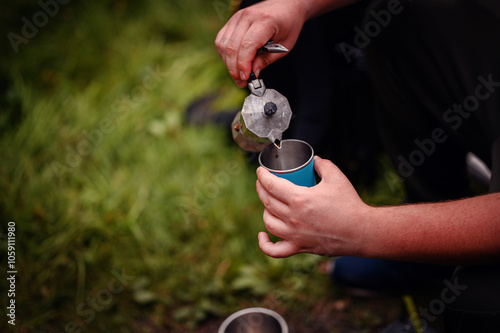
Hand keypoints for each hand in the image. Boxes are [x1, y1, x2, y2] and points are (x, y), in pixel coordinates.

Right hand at [215, 0, 306, 86]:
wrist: (286, 5)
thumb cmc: (288, 23)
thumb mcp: (284, 46)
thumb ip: (266, 60)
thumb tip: (252, 73)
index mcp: (265, 21)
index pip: (247, 46)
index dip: (243, 65)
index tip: (246, 78)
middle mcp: (248, 17)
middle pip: (232, 47)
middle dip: (234, 69)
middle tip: (241, 81)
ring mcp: (238, 17)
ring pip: (223, 44)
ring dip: (228, 63)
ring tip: (238, 74)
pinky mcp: (232, 20)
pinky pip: (222, 40)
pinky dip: (225, 54)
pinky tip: (234, 62)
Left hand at [255, 156, 370, 257]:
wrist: (361, 232)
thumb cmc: (349, 204)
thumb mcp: (336, 177)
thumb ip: (323, 165)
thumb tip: (315, 160)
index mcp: (299, 199)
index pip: (271, 185)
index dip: (262, 176)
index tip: (261, 171)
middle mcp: (293, 218)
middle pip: (267, 201)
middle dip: (261, 188)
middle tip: (263, 182)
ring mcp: (294, 235)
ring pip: (268, 222)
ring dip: (265, 210)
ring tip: (269, 203)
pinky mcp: (300, 247)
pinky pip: (275, 250)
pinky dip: (265, 244)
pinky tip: (262, 236)